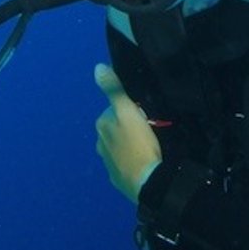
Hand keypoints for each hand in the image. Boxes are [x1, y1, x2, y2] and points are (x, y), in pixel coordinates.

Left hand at [93, 64, 161, 203]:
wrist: (146, 181)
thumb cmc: (138, 144)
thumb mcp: (127, 112)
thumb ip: (113, 90)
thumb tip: (98, 67)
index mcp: (101, 125)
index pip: (116, 109)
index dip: (133, 110)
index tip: (146, 116)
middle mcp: (99, 143)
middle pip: (117, 127)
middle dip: (130, 126)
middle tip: (150, 130)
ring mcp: (107, 161)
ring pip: (120, 144)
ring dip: (131, 143)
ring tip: (150, 146)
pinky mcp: (116, 177)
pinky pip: (124, 162)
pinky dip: (132, 159)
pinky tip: (144, 161)